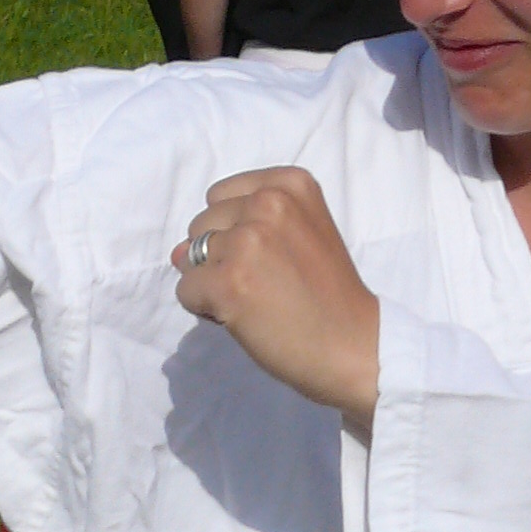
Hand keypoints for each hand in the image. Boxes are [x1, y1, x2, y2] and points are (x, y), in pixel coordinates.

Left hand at [170, 167, 380, 429]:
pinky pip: (185, 291)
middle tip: (264, 284)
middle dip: (220, 256)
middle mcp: (268, 202)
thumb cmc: (329, 298)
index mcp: (289, 184)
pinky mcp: (228, 281)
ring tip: (254, 300)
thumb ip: (242, 229)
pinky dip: (204, 310)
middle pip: (201, 223)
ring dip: (211, 282)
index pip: (221, 196)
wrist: (354, 346)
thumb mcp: (299, 237)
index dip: (234, 231)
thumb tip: (176, 252)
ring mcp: (247, 240)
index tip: (271, 258)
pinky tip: (242, 318)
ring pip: (189, 257)